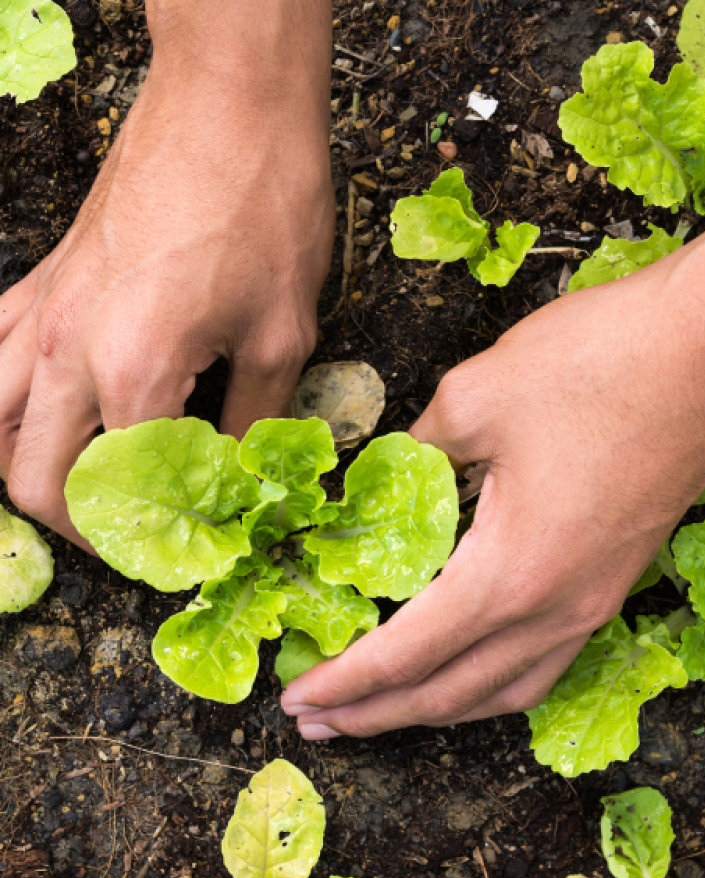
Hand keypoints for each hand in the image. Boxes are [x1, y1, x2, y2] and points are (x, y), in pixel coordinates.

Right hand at [0, 0, 333, 546]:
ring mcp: (43, 310)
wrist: (228, 103)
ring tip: (83, 484)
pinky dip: (4, 399)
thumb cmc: (265, 208)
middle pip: (28, 478)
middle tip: (131, 533)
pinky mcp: (42, 278)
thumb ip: (253, 422)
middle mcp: (68, 350)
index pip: (118, 495)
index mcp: (133, 373)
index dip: (149, 541)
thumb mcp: (282, 335)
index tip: (180, 553)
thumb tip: (241, 477)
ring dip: (27, 467)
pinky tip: (42, 408)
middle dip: (76, 525)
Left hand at [283, 191, 704, 737]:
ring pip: (503, 692)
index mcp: (509, 574)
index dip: (344, 683)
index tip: (296, 698)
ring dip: (435, 709)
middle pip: (449, 694)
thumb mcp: (475, 397)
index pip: (404, 654)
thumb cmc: (600, 365)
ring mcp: (593, 603)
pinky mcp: (614, 583)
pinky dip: (489, 684)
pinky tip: (467, 669)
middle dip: (376, 714)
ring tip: (382, 711)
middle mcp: (554, 610)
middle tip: (317, 721)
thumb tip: (386, 475)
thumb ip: (414, 452)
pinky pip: (543, 665)